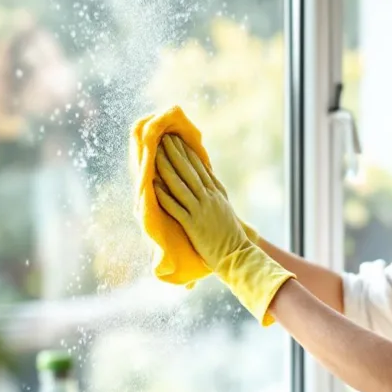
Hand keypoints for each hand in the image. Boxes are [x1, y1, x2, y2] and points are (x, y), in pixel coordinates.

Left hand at [154, 134, 248, 270]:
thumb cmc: (230, 234)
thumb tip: (206, 176)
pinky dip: (164, 195)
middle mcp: (209, 197)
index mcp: (217, 192)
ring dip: (166, 168)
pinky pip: (176, 207)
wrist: (237, 254)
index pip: (200, 167)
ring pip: (180, 185)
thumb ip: (215, 191)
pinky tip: (154, 184)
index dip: (188, 152)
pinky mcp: (194, 225)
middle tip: (164, 138)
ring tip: (155, 154)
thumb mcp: (225, 207)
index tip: (178, 139)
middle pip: (189, 171)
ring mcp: (201, 210)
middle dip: (175, 153)